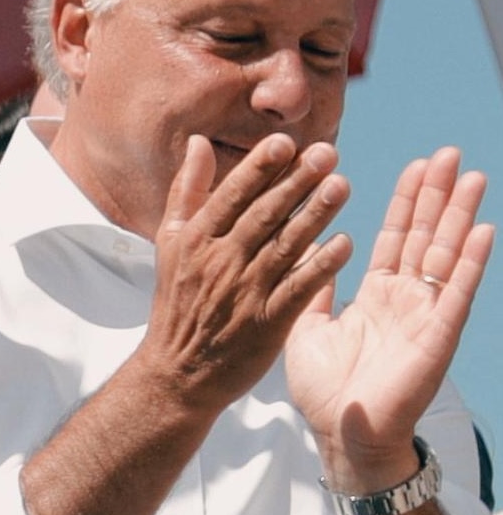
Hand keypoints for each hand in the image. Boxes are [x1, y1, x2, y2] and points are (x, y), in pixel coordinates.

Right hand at [137, 133, 351, 422]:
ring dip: (315, 215)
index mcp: (196, 240)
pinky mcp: (266, 323)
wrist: (177, 372)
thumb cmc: (178, 302)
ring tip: (343, 185)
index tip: (285, 143)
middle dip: (296, 183)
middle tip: (328, 153)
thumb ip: (188, 191)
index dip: (259, 169)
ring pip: (285, 247)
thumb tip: (199, 142)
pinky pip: (298, 289)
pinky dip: (321, 267)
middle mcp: (219, 262)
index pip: (231, 196)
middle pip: (263, 215)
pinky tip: (345, 244)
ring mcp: (244, 293)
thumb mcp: (170, 242)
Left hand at [284, 148, 494, 492]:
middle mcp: (405, 299)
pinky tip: (483, 229)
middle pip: (425, 235)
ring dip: (459, 215)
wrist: (341, 434)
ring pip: (445, 254)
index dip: (406, 202)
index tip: (416, 165)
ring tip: (473, 176)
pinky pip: (455, 292)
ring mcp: (425, 315)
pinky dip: (469, 261)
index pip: (394, 237)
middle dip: (438, 195)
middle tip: (450, 153)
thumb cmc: (324, 389)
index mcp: (375, 295)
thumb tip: (309, 252)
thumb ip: (313, 288)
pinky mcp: (437, 334)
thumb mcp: (307, 327)